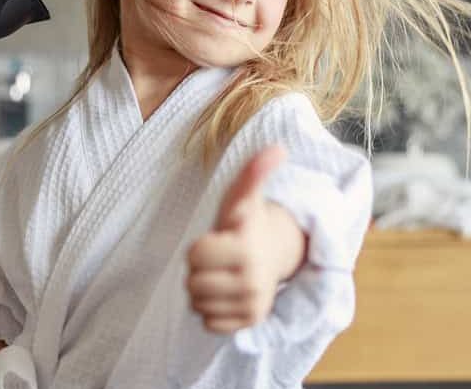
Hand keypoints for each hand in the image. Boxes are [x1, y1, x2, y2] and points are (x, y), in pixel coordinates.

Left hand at [186, 146, 291, 333]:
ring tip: (222, 274)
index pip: (194, 256)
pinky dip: (212, 309)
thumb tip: (278, 147)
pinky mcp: (250, 321)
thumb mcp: (244, 196)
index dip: (199, 247)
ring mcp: (253, 302)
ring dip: (204, 290)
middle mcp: (252, 278)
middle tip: (218, 259)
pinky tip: (226, 293)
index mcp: (245, 247)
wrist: (274, 253)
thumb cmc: (247, 223)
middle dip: (199, 270)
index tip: (219, 238)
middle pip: (192, 284)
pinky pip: (208, 322)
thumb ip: (254, 172)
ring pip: (198, 304)